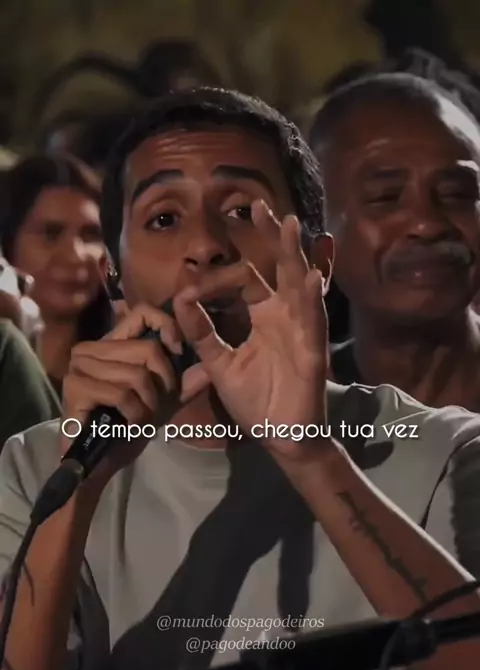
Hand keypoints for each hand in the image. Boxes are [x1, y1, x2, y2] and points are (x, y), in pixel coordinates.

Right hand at [62, 303, 208, 481]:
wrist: (100, 462)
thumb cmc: (128, 427)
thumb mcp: (163, 401)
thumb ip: (185, 383)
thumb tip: (209, 369)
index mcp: (111, 344)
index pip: (142, 313)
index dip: (167, 327)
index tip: (178, 352)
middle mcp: (91, 349)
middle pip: (148, 349)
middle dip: (162, 385)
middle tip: (152, 406)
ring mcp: (79, 366)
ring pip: (137, 375)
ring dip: (147, 405)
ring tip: (138, 417)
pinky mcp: (74, 387)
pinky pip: (121, 394)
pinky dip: (134, 415)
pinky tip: (127, 425)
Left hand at [174, 201, 329, 462]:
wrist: (280, 436)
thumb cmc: (255, 399)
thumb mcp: (220, 363)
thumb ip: (202, 333)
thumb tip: (179, 300)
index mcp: (264, 315)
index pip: (246, 279)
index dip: (217, 277)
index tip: (189, 287)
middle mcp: (285, 315)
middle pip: (280, 266)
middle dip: (271, 236)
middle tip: (258, 205)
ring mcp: (301, 330)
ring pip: (300, 284)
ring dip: (295, 255)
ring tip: (289, 224)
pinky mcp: (313, 352)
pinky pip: (313, 321)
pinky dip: (310, 299)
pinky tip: (308, 277)